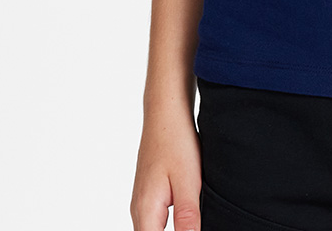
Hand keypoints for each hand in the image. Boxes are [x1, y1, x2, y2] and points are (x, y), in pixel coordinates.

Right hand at [130, 99, 202, 230]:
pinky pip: (154, 222)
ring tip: (190, 222)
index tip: (189, 229)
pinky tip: (184, 222)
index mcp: (146, 211)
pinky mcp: (148, 194)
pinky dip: (165, 227)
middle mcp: (138, 210)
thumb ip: (187, 217)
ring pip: (151, 230)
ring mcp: (141, 202)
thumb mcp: (188, 181)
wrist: (166, 112)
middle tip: (192, 224)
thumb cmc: (176, 141)